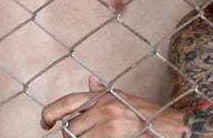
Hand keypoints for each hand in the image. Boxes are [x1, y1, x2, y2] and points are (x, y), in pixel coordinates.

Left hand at [41, 77, 185, 136]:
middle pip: (71, 126)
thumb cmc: (146, 115)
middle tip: (80, 137)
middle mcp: (104, 106)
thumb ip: (102, 92)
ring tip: (96, 137)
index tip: (44, 123)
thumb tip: (90, 80)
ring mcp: (108, 123)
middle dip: (72, 136)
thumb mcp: (123, 98)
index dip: (50, 113)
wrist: (168, 127)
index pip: (68, 101)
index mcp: (103, 96)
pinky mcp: (112, 136)